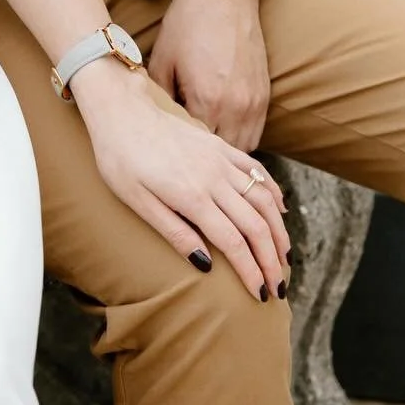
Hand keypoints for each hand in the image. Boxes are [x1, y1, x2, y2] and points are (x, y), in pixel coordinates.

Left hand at [73, 58, 289, 300]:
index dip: (251, 272)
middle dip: (271, 259)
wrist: (120, 110)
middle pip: (255, 225)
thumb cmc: (119, 158)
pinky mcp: (219, 144)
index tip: (261, 294)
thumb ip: (174, 232)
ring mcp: (219, 159)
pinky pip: (255, 170)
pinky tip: (280, 209)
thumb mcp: (136, 201)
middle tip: (278, 286)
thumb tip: (206, 265)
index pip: (234, 243)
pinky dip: (272, 192)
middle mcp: (213, 177)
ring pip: (262, 198)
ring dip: (278, 230)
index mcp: (192, 196)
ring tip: (284, 255)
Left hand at [149, 0, 270, 150]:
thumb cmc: (188, 23)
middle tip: (187, 158)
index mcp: (206, 100)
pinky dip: (241, 138)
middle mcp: (235, 106)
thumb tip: (157, 123)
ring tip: (206, 149)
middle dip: (205, 161)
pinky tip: (223, 132)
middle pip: (223, 157)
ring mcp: (254, 102)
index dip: (182, 155)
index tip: (169, 155)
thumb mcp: (161, 59)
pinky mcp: (265, 95)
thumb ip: (160, 97)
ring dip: (226, 152)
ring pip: (244, 149)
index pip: (197, 150)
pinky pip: (256, 132)